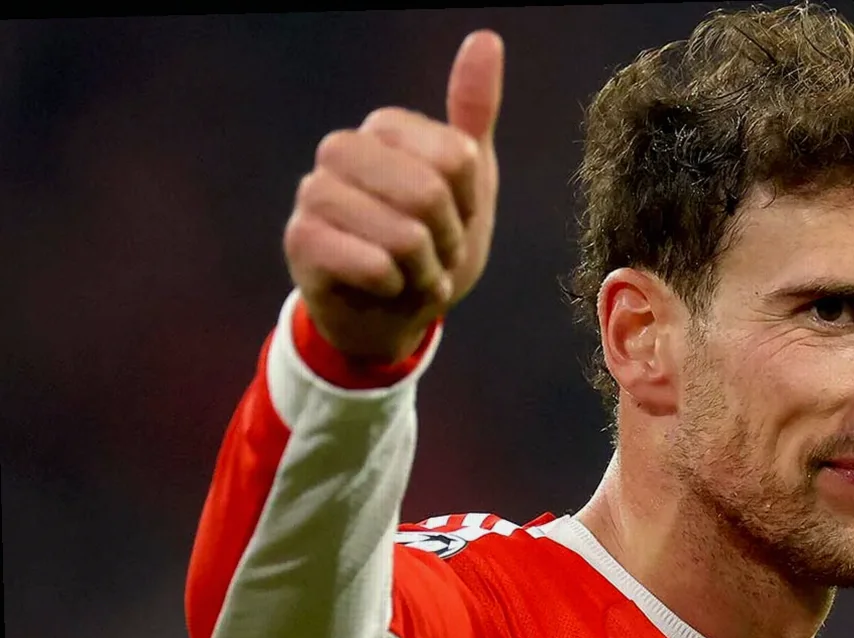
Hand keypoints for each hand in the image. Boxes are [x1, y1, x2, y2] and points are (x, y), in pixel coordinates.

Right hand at [284, 30, 504, 363]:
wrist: (393, 316)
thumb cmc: (432, 243)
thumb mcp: (468, 180)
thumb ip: (474, 111)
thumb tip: (485, 38)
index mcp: (383, 128)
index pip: (456, 157)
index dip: (468, 204)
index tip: (454, 219)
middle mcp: (341, 150)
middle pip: (429, 192)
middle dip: (448, 239)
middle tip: (434, 253)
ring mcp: (314, 194)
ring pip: (404, 234)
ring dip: (424, 270)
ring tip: (410, 273)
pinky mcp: (301, 242)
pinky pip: (374, 264)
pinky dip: (397, 288)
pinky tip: (387, 290)